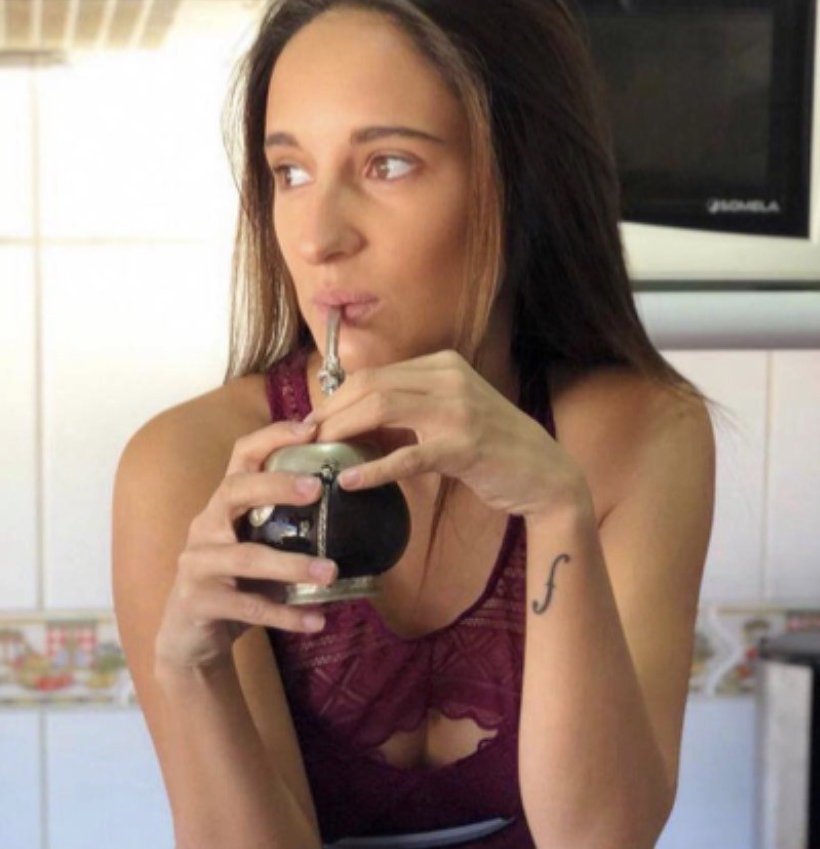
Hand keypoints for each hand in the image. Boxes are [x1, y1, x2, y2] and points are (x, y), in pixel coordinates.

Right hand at [153, 420, 338, 672]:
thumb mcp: (255, 552)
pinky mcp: (199, 602)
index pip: (241, 457)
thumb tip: (349, 518)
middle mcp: (205, 528)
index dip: (272, 438)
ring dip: (291, 565)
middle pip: (235, 491)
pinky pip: (249, 608)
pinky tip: (316, 621)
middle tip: (317, 488)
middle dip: (275, 485)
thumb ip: (285, 533)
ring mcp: (197, 564)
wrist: (188, 639)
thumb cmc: (232, 588)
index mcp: (221, 508)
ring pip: (246, 557)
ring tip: (330, 573)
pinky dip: (285, 615)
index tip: (311, 428)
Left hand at [302, 348, 587, 521]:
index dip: (336, 398)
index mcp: (442, 366)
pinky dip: (374, 469)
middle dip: (331, 413)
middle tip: (304, 440)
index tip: (312, 423)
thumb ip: (409, 413)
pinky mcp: (463, 446)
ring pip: (383, 410)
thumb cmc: (492, 451)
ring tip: (317, 454)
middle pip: (371, 387)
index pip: (375, 375)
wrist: (545, 475)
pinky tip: (349, 482)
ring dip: (343, 433)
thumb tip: (355, 424)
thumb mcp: (449, 417)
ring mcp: (458, 410)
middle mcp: (449, 378)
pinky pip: (407, 456)